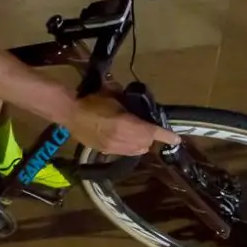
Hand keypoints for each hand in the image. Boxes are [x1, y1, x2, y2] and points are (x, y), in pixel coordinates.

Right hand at [64, 94, 179, 155]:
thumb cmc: (92, 100)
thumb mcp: (113, 94)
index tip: (176, 139)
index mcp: (126, 124)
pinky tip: (125, 139)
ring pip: (136, 150)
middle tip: (148, 127)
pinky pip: (124, 152)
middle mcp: (122, 139)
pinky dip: (130, 147)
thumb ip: (128, 100)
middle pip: (145, 143)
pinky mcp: (105, 152)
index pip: (152, 132)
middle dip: (150, 137)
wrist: (70, 112)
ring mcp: (113, 148)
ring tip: (138, 134)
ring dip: (141, 143)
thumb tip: (136, 101)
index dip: (166, 136)